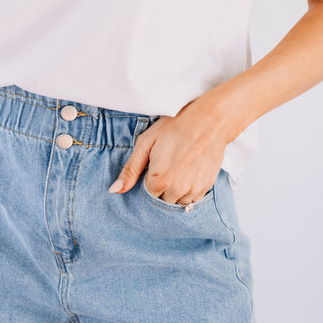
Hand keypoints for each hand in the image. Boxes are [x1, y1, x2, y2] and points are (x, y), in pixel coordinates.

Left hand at [109, 96, 229, 203]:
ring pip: (177, 202)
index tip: (152, 169)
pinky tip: (187, 172)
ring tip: (177, 169)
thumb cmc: (174, 127)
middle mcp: (176, 190)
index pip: (146, 195)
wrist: (208, 121)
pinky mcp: (206, 187)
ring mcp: (192, 190)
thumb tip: (115, 190)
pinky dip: (187, 190)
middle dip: (160, 188)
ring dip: (174, 191)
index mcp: (158, 180)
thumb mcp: (146, 143)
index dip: (147, 181)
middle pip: (161, 200)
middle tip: (165, 166)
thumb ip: (130, 169)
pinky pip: (192, 199)